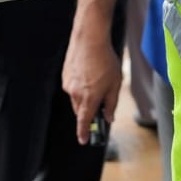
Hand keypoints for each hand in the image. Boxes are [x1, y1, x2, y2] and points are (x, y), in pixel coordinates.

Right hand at [63, 26, 121, 145]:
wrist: (89, 39)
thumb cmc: (105, 60)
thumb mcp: (115, 83)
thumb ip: (111, 103)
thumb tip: (109, 117)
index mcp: (89, 98)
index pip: (84, 122)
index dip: (83, 133)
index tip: (83, 140)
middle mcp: (75, 94)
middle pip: (80, 111)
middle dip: (89, 111)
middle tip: (100, 105)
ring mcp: (68, 84)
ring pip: (76, 99)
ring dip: (85, 97)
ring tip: (97, 80)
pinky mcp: (65, 75)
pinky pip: (72, 87)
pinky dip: (80, 86)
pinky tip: (89, 74)